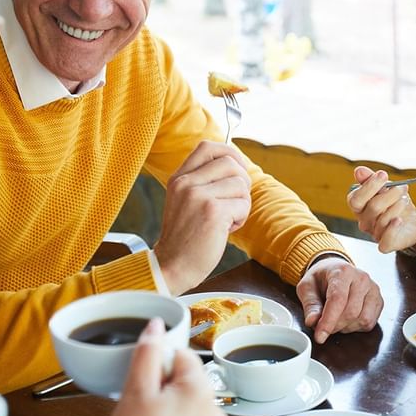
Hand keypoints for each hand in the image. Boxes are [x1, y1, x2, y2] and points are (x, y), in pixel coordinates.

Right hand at [101, 319, 228, 415]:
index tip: (144, 381)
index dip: (158, 364)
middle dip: (164, 387)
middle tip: (142, 407)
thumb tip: (157, 326)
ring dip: (171, 408)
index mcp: (201, 390)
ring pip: (190, 404)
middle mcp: (215, 411)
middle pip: (188, 380)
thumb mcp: (135, 391)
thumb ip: (148, 352)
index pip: (183, 355)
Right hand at [155, 141, 251, 293]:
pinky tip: (226, 229)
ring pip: (241, 184)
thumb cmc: (184, 237)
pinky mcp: (213, 212)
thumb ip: (201, 182)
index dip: (229, 153)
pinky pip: (243, 203)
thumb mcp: (183, 201)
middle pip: (230, 163)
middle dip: (242, 182)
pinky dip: (241, 217)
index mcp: (179, 178)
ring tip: (227, 219)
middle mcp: (186, 183)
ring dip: (242, 203)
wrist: (171, 267)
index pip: (208, 148)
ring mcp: (198, 196)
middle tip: (235, 202)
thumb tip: (235, 165)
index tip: (237, 170)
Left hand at [295, 256, 383, 343]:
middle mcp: (361, 278)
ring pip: (363, 319)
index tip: (319, 337)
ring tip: (335, 320)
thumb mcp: (307, 287)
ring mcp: (373, 289)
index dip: (328, 321)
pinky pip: (370, 323)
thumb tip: (312, 322)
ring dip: (346, 327)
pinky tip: (347, 320)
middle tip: (323, 326)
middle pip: (351, 312)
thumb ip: (310, 305)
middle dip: (335, 326)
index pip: (338, 299)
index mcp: (343, 271)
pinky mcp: (379, 301)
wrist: (335, 270)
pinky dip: (356, 327)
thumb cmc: (321, 279)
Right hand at [347, 166, 415, 252]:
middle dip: (390, 194)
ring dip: (398, 205)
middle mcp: (364, 221)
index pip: (355, 199)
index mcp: (359, 207)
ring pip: (383, 219)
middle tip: (402, 188)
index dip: (369, 186)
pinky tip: (399, 220)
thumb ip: (370, 179)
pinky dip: (393, 228)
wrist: (412, 222)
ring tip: (405, 200)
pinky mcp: (386, 244)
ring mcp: (374, 234)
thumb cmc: (395, 203)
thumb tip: (359, 171)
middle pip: (373, 207)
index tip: (383, 175)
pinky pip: (386, 240)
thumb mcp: (385, 187)